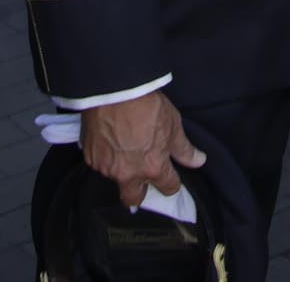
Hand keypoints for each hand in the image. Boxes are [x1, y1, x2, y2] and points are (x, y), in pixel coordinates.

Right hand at [80, 90, 205, 208]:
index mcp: (153, 168)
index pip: (168, 188)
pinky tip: (110, 140)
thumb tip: (198, 161)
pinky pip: (100, 164)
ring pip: (116, 179)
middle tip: (142, 176)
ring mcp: (107, 167)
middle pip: (133, 199)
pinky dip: (107, 156)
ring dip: (122, 169)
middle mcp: (128, 174)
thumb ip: (184, 149)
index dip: (172, 181)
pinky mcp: (91, 157)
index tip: (170, 175)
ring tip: (125, 147)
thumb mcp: (173, 126)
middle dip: (139, 193)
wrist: (115, 90)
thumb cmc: (147, 106)